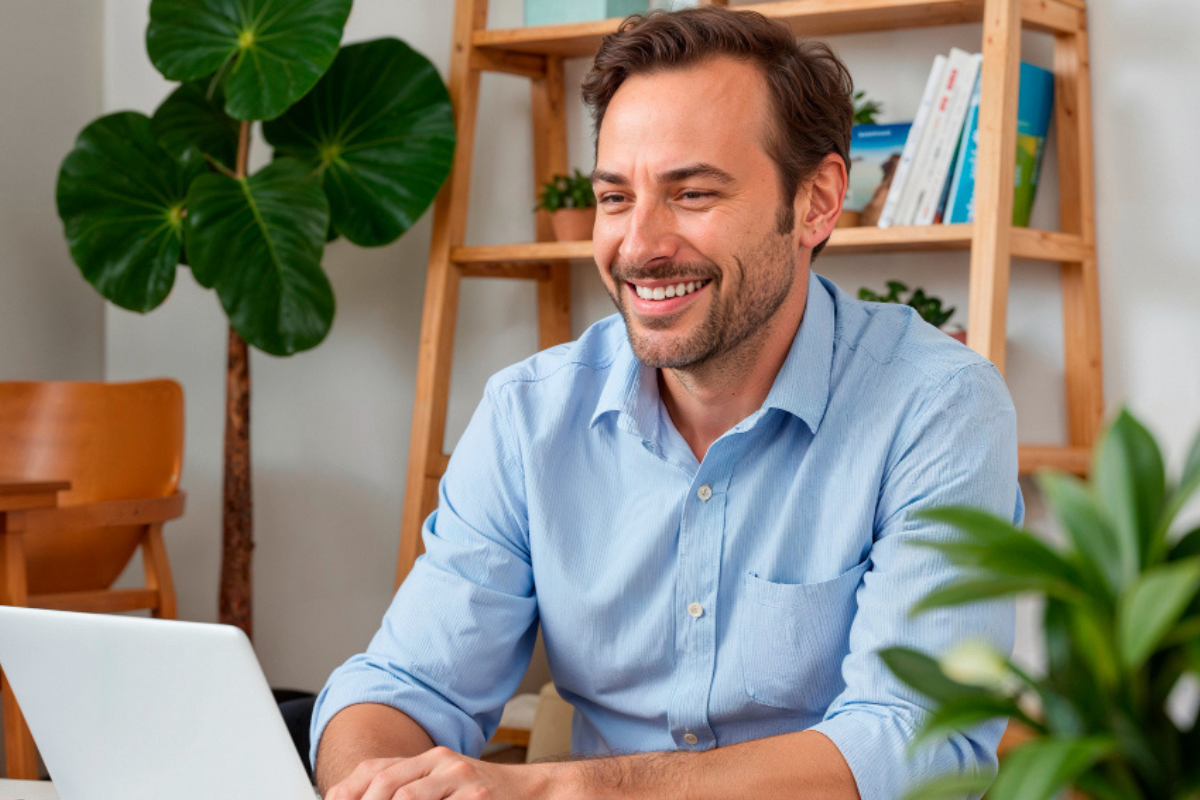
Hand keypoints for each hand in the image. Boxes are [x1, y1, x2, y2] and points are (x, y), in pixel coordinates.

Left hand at [323, 746, 556, 799]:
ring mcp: (461, 779)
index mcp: (430, 759)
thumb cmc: (482, 796)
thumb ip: (408, 787)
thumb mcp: (443, 786)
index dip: (347, 791)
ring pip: (407, 798)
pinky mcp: (479, 797)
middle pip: (387, 783)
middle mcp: (442, 763)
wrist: (534, 792)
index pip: (376, 770)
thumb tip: (357, 796)